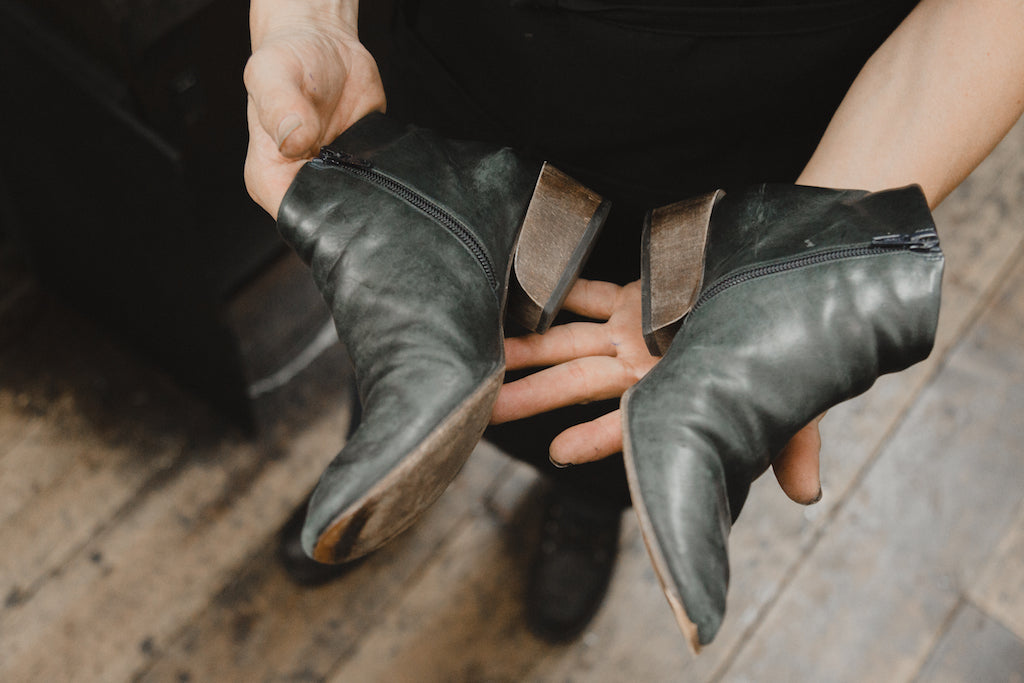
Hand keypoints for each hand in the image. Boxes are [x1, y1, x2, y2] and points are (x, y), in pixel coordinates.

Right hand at [243, 10, 385, 217]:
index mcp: (269, 176)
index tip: (339, 187)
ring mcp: (335, 176)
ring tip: (377, 163)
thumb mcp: (271, 73)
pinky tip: (391, 160)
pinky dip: (392, 176)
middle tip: (364, 172)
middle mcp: (302, 182)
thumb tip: (295, 138)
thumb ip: (280, 106)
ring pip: (361, 205)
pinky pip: (383, 184)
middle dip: (352, 204)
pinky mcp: (362, 166)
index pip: (294, 216)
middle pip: (332, 217)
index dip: (319, 214)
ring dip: (376, 191)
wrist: (323, 44)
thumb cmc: (288, 59)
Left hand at [492, 278, 822, 504]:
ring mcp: (631, 333)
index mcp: (673, 398)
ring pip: (568, 343)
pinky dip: (556, 294)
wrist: (778, 285)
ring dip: (527, 351)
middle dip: (532, 398)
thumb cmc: (784, 349)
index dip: (599, 438)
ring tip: (487, 359)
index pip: (630, 425)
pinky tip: (518, 299)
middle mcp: (642, 369)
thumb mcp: (795, 404)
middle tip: (483, 414)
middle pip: (576, 384)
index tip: (559, 452)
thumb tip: (807, 498)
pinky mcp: (631, 299)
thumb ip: (793, 447)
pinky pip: (585, 295)